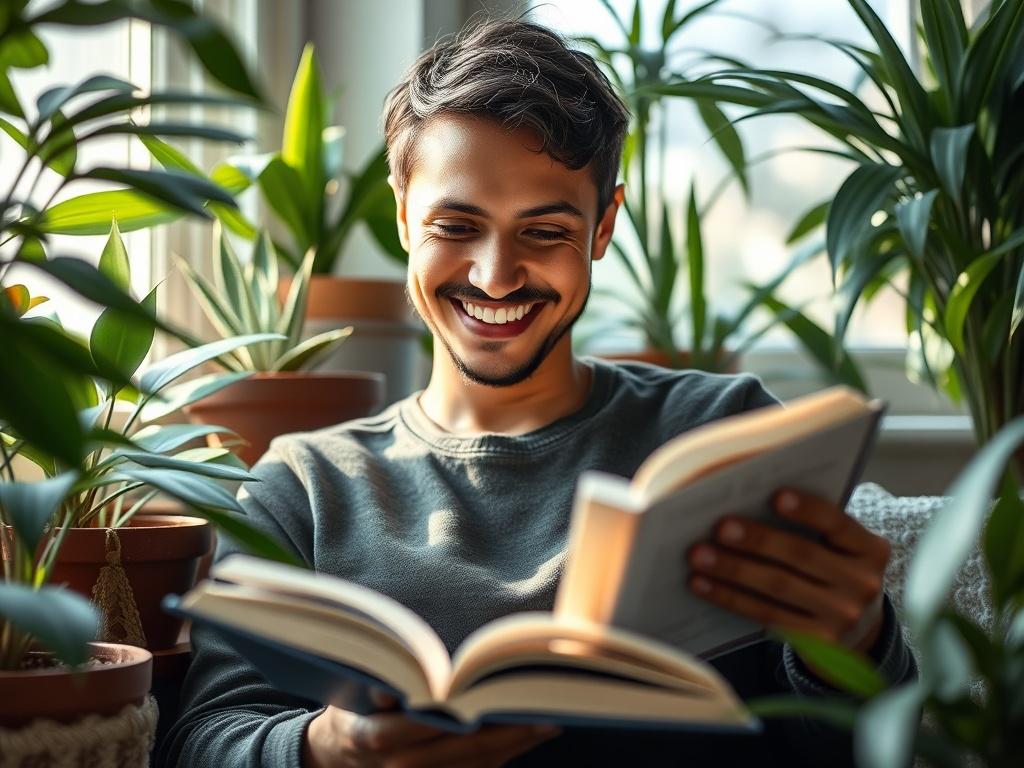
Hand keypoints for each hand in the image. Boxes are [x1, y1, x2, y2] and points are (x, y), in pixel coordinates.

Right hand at [302, 693, 560, 767]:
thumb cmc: (350, 713)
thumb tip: (402, 682)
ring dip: (513, 745)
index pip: (432, 725)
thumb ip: (378, 686)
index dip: (471, 713)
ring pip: (476, 767)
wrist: (334, 760)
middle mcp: (402, 766)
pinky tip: (525, 738)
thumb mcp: (353, 694)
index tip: (502, 695)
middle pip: (465, 749)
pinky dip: (502, 757)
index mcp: (377, 737)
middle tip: (543, 709)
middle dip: (507, 731)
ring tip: (546, 722)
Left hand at [686, 488, 890, 653]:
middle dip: (757, 540)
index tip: (775, 495)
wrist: (857, 629)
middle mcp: (863, 583)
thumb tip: (744, 503)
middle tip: (719, 528)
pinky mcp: (817, 641)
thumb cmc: (833, 568)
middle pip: (801, 556)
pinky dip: (729, 597)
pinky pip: (765, 614)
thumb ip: (809, 527)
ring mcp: (841, 616)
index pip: (838, 523)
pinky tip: (701, 584)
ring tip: (698, 555)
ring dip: (733, 570)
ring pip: (778, 587)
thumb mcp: (838, 547)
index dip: (808, 510)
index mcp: (870, 549)